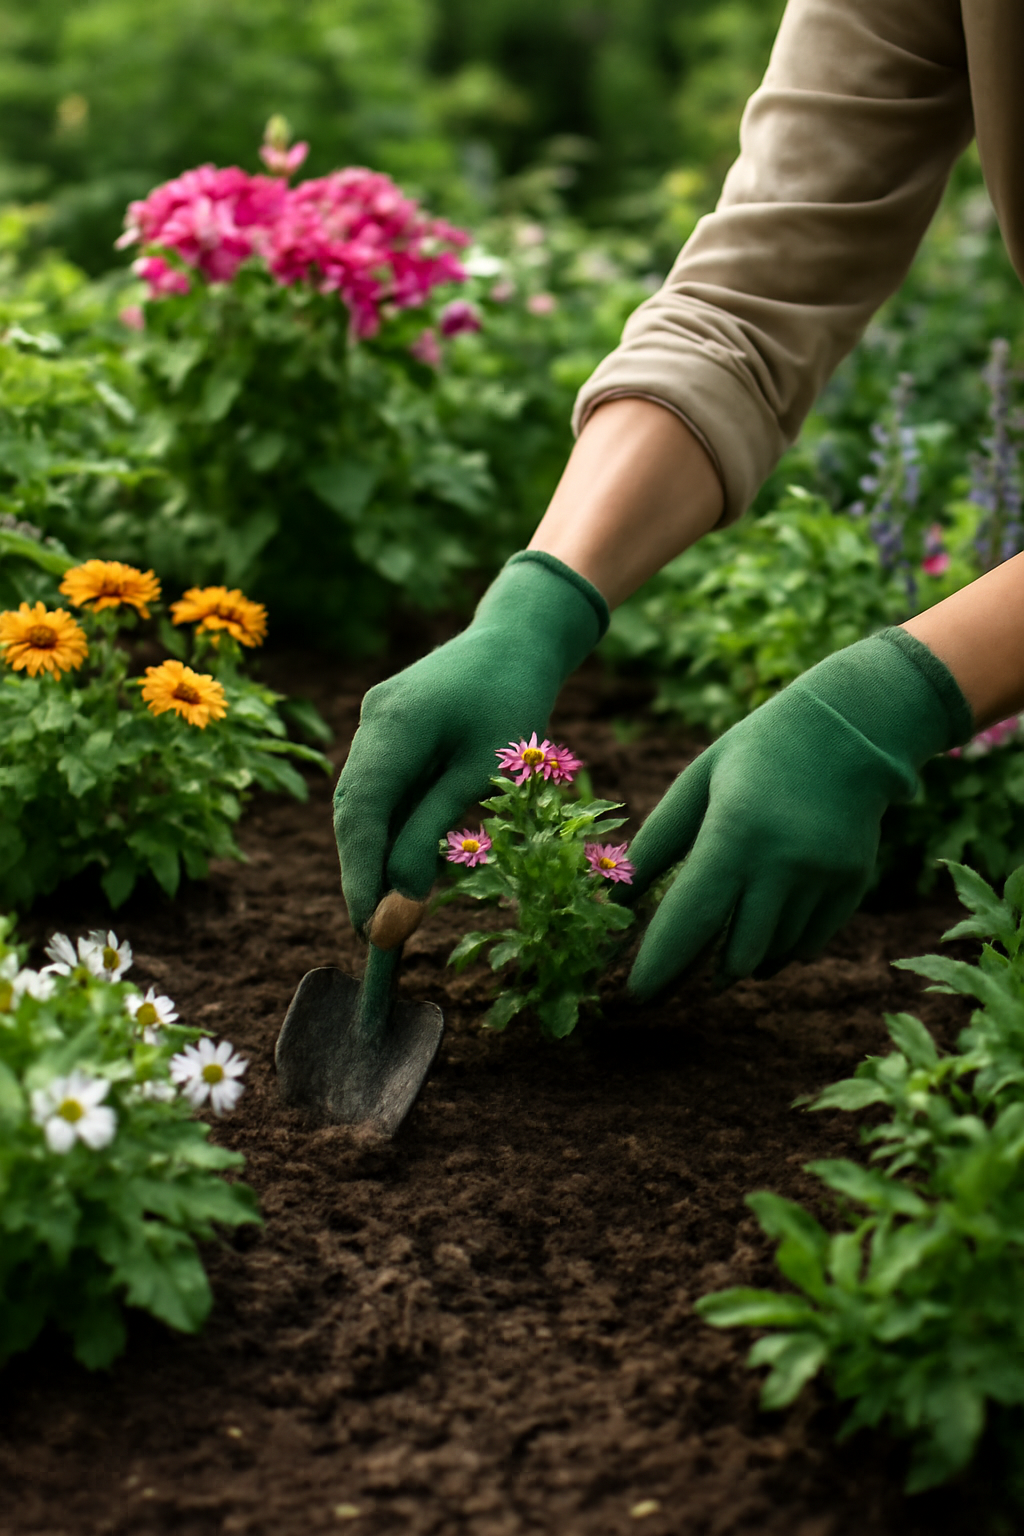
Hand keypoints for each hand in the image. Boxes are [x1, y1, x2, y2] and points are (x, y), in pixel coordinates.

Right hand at [334, 552, 607, 932]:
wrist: (518, 636)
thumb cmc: (514, 701)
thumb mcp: (483, 773)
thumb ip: (433, 832)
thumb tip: (398, 898)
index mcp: (395, 725)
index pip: (360, 814)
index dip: (360, 877)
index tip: (371, 931)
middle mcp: (372, 719)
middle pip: (352, 809)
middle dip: (363, 872)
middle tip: (382, 931)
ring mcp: (374, 718)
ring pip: (360, 798)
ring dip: (374, 851)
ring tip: (395, 904)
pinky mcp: (385, 722)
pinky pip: (376, 781)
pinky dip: (388, 822)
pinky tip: (405, 855)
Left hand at [625, 629, 971, 996]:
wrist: (849, 728)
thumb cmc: (753, 753)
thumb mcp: (696, 785)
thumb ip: (655, 846)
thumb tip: (614, 903)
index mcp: (736, 832)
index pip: (691, 919)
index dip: (659, 966)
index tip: (633, 997)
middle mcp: (785, 863)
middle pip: (734, 955)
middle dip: (695, 977)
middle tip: (668, 984)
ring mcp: (825, 878)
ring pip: (772, 956)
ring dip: (737, 963)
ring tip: (714, 956)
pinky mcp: (853, 886)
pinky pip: (807, 946)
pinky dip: (777, 952)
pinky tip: (759, 935)